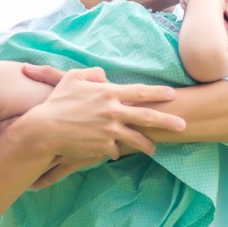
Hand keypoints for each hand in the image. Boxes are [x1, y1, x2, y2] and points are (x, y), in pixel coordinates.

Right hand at [17, 65, 185, 159]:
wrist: (44, 130)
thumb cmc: (57, 103)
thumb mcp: (73, 79)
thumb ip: (93, 73)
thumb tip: (105, 75)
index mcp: (109, 93)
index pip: (140, 92)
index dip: (158, 93)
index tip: (172, 95)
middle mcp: (113, 112)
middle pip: (147, 117)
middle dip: (168, 121)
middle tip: (183, 125)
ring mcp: (109, 131)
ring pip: (136, 139)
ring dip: (147, 145)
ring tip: (154, 149)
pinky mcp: (103, 148)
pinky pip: (115, 150)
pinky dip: (115, 151)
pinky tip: (115, 153)